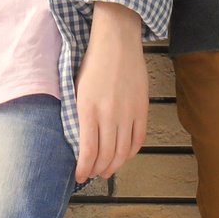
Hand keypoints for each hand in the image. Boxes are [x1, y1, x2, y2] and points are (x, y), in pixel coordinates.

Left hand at [73, 3, 147, 185]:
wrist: (117, 41)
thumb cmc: (92, 64)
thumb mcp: (76, 90)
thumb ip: (78, 117)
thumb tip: (79, 143)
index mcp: (88, 110)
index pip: (88, 152)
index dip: (84, 169)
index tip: (80, 177)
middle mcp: (109, 114)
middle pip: (106, 156)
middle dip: (98, 170)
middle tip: (93, 175)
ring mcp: (128, 112)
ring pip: (123, 151)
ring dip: (114, 165)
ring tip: (107, 170)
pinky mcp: (142, 108)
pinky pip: (138, 139)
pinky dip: (131, 152)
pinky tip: (123, 155)